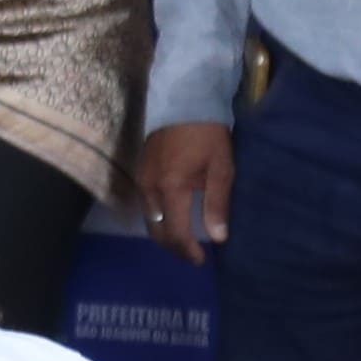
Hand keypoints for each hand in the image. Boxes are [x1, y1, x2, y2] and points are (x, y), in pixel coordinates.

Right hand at [132, 118, 235, 258]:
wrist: (184, 100)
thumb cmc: (208, 133)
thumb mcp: (221, 168)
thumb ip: (217, 204)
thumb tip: (218, 238)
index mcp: (171, 188)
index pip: (175, 232)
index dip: (187, 250)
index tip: (201, 260)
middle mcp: (150, 188)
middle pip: (156, 231)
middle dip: (174, 247)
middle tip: (193, 255)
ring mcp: (141, 179)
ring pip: (149, 220)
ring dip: (165, 234)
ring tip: (184, 240)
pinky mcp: (139, 172)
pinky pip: (146, 206)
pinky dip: (158, 219)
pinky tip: (173, 219)